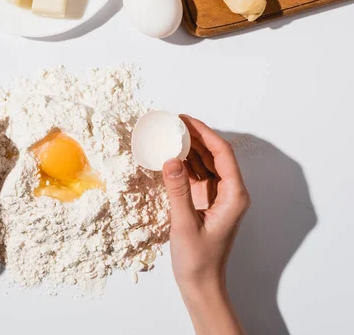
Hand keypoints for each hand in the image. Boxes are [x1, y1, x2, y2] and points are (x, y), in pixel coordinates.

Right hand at [162, 115, 249, 334]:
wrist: (201, 284)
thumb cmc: (198, 260)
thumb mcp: (184, 224)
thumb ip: (177, 191)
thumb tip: (170, 159)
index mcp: (233, 196)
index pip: (222, 154)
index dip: (205, 133)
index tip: (186, 120)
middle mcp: (229, 192)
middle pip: (215, 155)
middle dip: (196, 136)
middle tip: (174, 122)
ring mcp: (217, 197)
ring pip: (206, 163)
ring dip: (190, 148)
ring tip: (171, 133)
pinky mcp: (205, 202)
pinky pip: (197, 176)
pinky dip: (185, 164)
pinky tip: (171, 155)